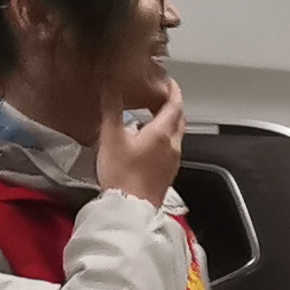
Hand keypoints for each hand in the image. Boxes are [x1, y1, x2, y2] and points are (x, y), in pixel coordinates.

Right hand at [97, 75, 184, 207]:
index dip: (173, 90)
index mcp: (163, 133)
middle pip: (179, 119)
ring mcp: (172, 161)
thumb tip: (110, 88)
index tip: (168, 81)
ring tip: (151, 114)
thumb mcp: (111, 137)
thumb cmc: (122, 174)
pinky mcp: (167, 173)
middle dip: (172, 104)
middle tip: (160, 95)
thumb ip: (112, 110)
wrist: (130, 208)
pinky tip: (148, 140)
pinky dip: (163, 137)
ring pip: (176, 134)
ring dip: (167, 121)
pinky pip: (170, 149)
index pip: (175, 104)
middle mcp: (173, 146)